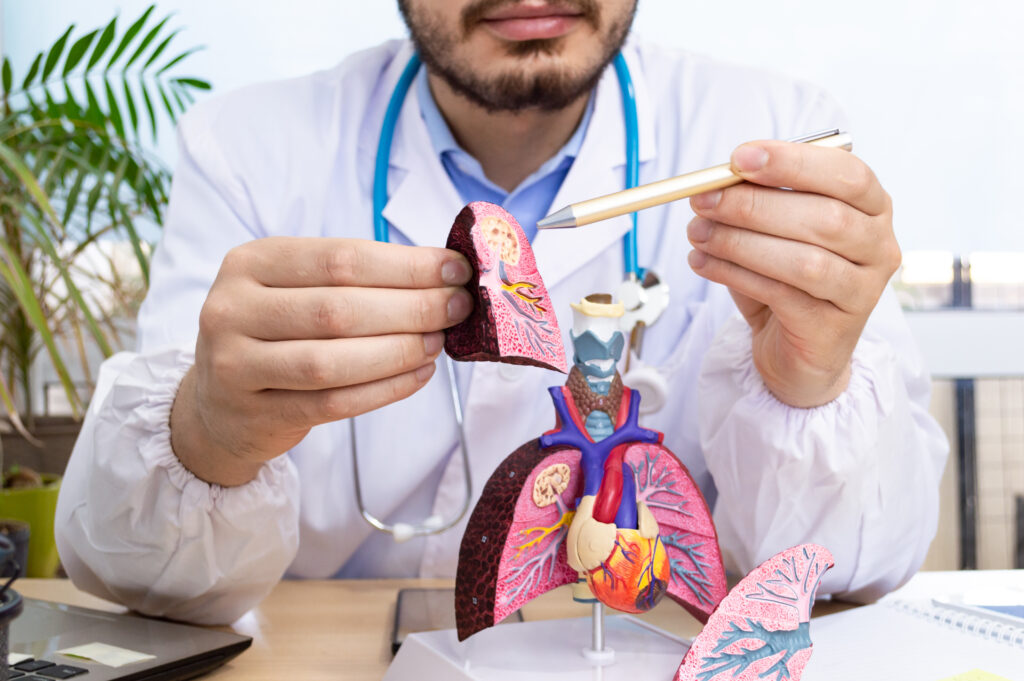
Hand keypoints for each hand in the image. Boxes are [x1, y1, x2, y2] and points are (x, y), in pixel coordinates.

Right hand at [170, 237, 472, 485]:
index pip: (340, 258)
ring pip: (332, 360)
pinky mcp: (254, 414)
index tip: (455, 270)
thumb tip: (442, 273)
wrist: (217, 403)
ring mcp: (235, 365)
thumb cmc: (275, 334)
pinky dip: (383, 390)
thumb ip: (355, 277)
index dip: (405, 265)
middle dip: (412, 307)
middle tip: (458, 308)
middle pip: (339, 308)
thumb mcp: (296, 288)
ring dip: (398, 350)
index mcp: (250, 262)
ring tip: (438, 342)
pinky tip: (418, 375)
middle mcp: (233, 309)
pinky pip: (332, 404)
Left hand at [686, 140, 899, 407]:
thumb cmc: (787, 280)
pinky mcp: (833, 328)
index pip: (847, 174)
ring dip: (741, 242)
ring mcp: (863, 290)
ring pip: (805, 260)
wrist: (796, 351)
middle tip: (703, 200)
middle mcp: (878, 246)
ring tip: (697, 233)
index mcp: (872, 208)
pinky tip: (703, 261)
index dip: (793, 162)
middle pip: (826, 217)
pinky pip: (782, 294)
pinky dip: (735, 274)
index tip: (739, 158)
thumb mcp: (775, 230)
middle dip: (755, 205)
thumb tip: (716, 182)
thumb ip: (759, 201)